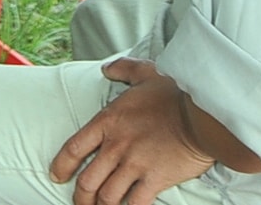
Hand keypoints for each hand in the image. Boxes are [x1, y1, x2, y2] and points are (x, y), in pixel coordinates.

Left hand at [49, 60, 215, 204]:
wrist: (203, 114)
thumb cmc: (176, 93)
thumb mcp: (145, 73)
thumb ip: (123, 69)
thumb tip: (107, 68)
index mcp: (108, 121)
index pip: (74, 148)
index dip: (61, 166)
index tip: (57, 176)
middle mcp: (116, 146)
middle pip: (87, 181)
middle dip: (80, 197)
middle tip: (81, 203)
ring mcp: (134, 165)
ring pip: (107, 197)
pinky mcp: (155, 180)